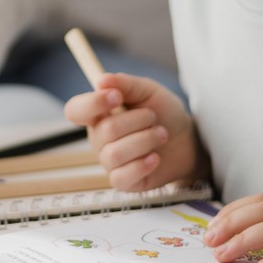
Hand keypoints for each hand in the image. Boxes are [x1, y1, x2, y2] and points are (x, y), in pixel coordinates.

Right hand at [63, 72, 202, 191]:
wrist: (187, 140)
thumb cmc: (164, 114)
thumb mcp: (148, 91)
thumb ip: (126, 84)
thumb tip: (102, 81)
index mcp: (99, 113)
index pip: (76, 110)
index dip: (92, 104)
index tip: (117, 96)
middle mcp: (99, 138)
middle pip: (105, 130)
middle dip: (138, 120)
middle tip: (154, 118)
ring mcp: (109, 161)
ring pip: (115, 154)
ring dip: (145, 140)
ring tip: (161, 135)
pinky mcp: (122, 181)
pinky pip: (121, 177)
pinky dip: (142, 165)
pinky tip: (155, 157)